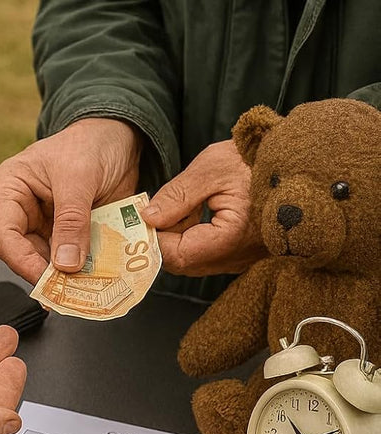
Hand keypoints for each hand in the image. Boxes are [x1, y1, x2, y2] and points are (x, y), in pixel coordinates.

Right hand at [0, 118, 141, 284]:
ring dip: (68, 277)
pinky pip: (72, 259)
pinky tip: (96, 280)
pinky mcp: (69, 235)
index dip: (23, 262)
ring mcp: (46, 226)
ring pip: (48, 262)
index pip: (5, 236)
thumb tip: (65, 264)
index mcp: (9, 190)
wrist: (121, 135)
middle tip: (69, 293)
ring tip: (85, 291)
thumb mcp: (79, 177)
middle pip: (24, 255)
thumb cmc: (90, 142)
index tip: (48, 281)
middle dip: (47, 275)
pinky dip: (84, 271)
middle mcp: (22, 212)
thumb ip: (71, 221)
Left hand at [141, 140, 265, 275]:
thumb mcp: (212, 168)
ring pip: (194, 259)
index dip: (155, 238)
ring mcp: (245, 258)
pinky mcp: (246, 252)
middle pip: (183, 263)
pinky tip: (205, 211)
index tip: (146, 216)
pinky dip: (197, 235)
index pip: (176, 255)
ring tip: (191, 204)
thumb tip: (148, 218)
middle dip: (166, 237)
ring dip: (181, 236)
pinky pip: (210, 253)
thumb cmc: (260, 157)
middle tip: (165, 207)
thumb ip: (177, 196)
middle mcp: (240, 257)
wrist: (301, 158)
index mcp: (232, 238)